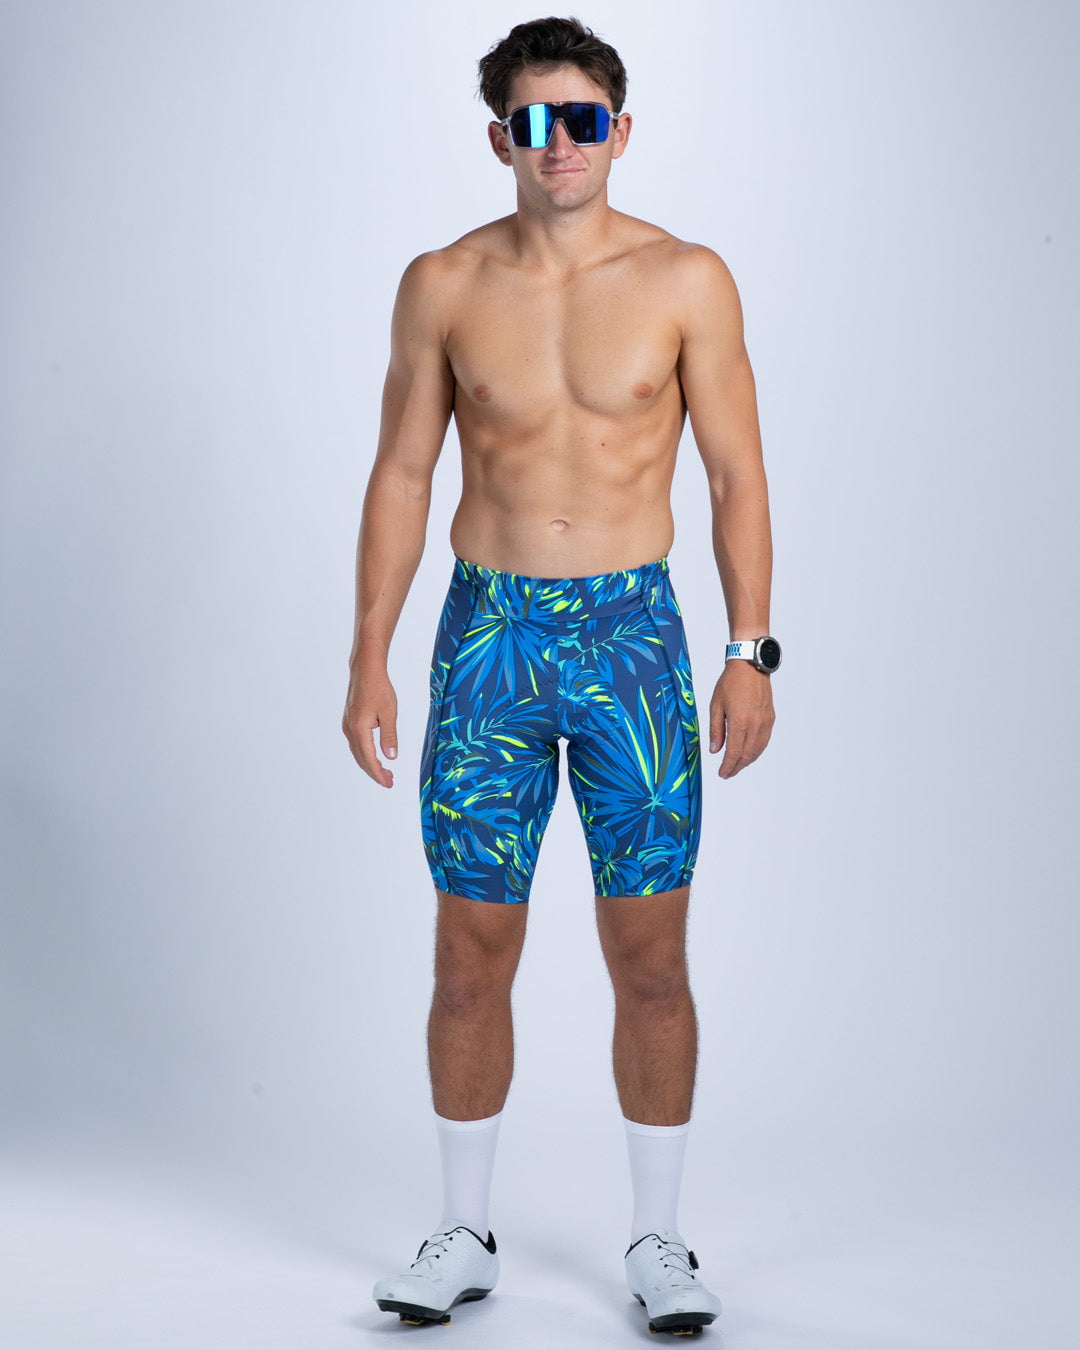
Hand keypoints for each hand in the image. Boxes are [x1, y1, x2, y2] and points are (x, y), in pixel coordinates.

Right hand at [342, 666, 398, 787]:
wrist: (365, 670)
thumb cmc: (378, 687)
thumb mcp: (389, 712)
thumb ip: (389, 736)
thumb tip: (391, 757)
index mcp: (359, 729)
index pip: (369, 759)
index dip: (378, 774)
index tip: (388, 783)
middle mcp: (350, 729)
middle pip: (361, 759)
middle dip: (374, 772)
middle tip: (389, 781)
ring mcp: (347, 725)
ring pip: (357, 752)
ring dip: (370, 764)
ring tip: (385, 772)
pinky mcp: (349, 721)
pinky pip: (356, 744)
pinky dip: (365, 753)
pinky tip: (375, 755)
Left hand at [708, 660, 774, 778]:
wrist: (750, 666)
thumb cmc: (731, 682)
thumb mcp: (716, 705)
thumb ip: (715, 730)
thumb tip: (715, 750)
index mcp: (739, 722)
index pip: (734, 753)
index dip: (727, 766)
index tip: (722, 773)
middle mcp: (755, 724)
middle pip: (747, 755)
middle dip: (736, 767)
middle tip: (728, 773)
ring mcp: (765, 722)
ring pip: (757, 750)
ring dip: (747, 761)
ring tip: (737, 765)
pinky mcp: (770, 718)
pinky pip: (764, 741)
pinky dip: (756, 751)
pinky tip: (749, 753)